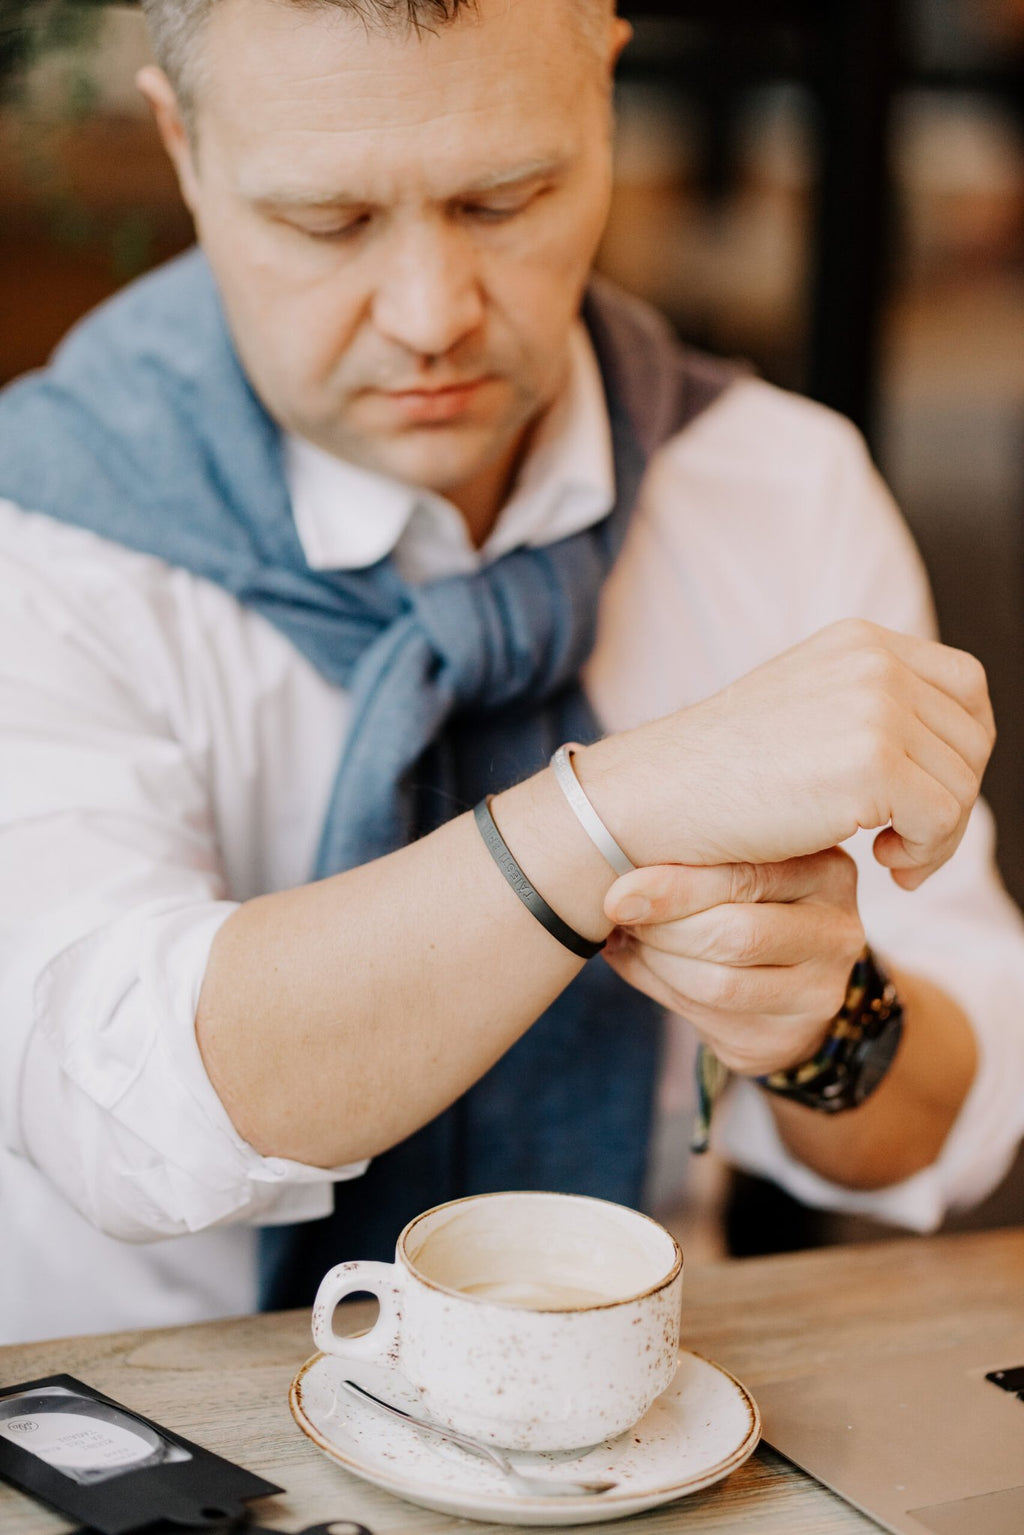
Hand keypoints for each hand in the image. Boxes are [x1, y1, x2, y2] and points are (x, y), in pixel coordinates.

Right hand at [584, 619, 994, 888]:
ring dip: (938, 835)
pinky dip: (926, 854)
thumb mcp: (803, 711)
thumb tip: (944, 748)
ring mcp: (875, 707)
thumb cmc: (719, 774)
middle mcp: (874, 661)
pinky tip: (883, 864)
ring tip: (892, 857)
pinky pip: (943, 820)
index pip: (965, 685)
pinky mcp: (873, 763)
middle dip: (953, 800)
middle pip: (972, 738)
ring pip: (963, 784)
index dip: (962, 748)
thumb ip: (866, 709)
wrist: (656, 796)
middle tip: (908, 842)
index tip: (926, 795)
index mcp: (859, 640)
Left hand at [601, 850, 864, 1076]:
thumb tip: (618, 883)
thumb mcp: (734, 864)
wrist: (783, 975)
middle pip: (736, 936)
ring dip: (658, 962)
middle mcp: (837, 933)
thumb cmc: (745, 898)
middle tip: (622, 915)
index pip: (746, 877)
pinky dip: (661, 990)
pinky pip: (708, 1020)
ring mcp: (821, 993)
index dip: (674, 888)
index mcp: (827, 872)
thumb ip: (691, 863)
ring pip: (719, 985)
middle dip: (664, 929)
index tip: (619, 894)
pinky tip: (649, 967)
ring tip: (633, 939)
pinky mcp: (787, 1038)